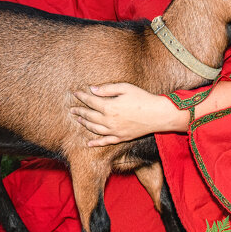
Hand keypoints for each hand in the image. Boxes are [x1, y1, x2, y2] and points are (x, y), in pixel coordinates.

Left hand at [71, 83, 187, 146]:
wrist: (158, 114)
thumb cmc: (143, 98)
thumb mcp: (125, 88)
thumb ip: (107, 89)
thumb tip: (92, 90)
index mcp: (109, 107)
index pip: (90, 101)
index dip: (81, 97)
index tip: (75, 93)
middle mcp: (109, 120)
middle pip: (89, 116)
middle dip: (79, 111)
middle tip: (72, 109)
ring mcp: (114, 131)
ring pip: (94, 129)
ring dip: (84, 124)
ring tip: (78, 119)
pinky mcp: (121, 138)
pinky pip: (105, 142)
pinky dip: (95, 143)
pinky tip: (88, 143)